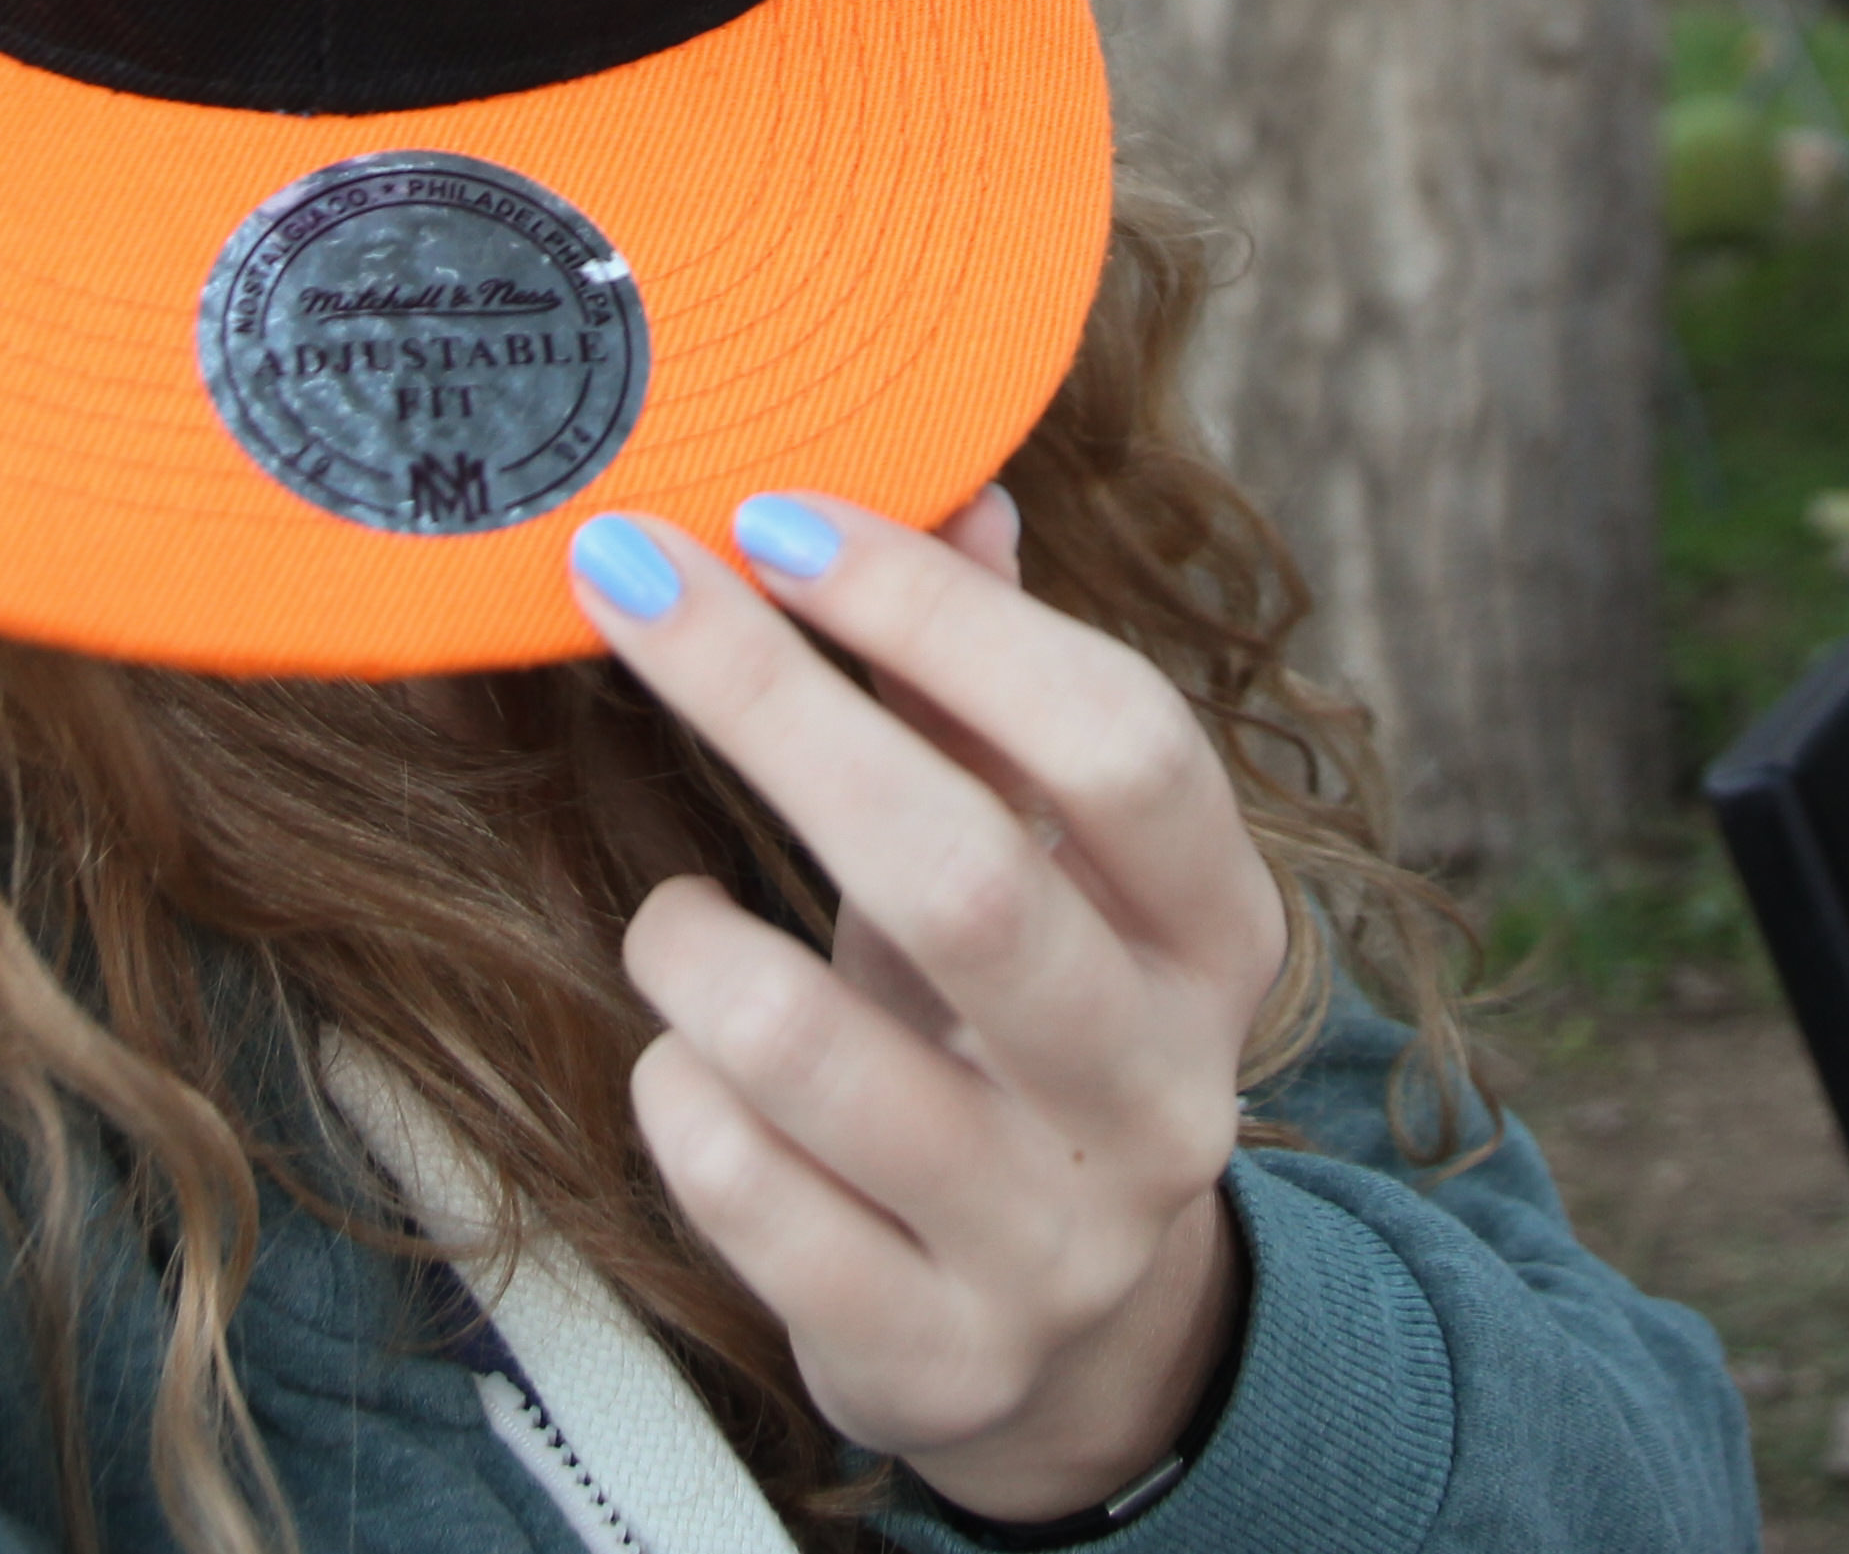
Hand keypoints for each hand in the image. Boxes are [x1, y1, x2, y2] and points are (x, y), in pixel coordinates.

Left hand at [567, 485, 1290, 1520]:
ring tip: (671, 916)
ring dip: (691, 944)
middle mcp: (1158, 1092)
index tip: (776, 519)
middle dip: (770, 708)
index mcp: (1220, 936)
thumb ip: (996, 690)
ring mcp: (1049, 1241)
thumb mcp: (1044, 866)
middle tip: (628, 583)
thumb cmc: (1031, 1030)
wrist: (1086, 1340)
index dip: (942, 620)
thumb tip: (960, 491)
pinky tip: (684, 1062)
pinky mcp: (930, 1356)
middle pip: (965, 878)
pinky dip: (674, 1094)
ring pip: (812, 1052)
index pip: (1119, 742)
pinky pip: (738, 1191)